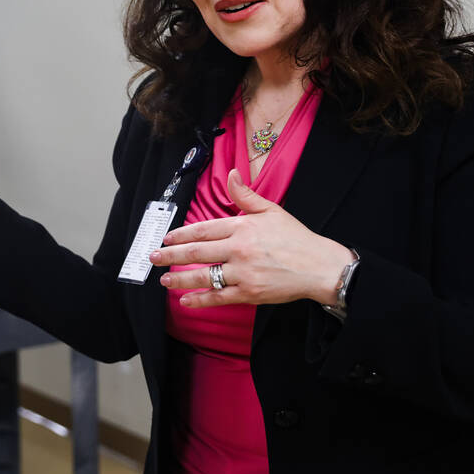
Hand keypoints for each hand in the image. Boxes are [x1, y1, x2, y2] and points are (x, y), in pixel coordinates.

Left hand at [150, 169, 353, 307]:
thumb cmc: (297, 239)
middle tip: (153, 258)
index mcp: (243, 227)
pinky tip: (186, 301)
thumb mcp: (272, 211)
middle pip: (197, 251)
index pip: (204, 229)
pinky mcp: (249, 293)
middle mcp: (239, 249)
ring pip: (204, 275)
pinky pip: (219, 297)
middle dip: (171, 255)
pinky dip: (200, 300)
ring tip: (164, 279)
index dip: (181, 234)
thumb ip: (246, 195)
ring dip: (180, 278)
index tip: (166, 238)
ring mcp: (243, 272)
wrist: (320, 267)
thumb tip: (231, 173)